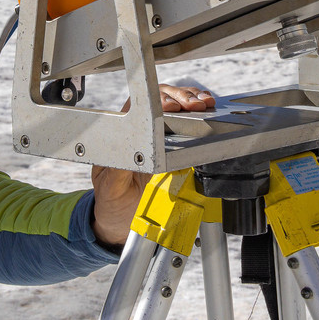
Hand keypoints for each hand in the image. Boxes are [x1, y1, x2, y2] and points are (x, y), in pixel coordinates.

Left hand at [90, 85, 215, 246]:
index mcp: (124, 137)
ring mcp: (161, 138)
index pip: (137, 106)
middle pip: (161, 101)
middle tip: (194, 104)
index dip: (154, 100)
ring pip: (177, 107)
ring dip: (192, 100)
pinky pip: (190, 125)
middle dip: (180, 98)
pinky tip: (208, 109)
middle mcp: (142, 133)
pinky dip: (201, 114)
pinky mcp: (177, 149)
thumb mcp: (110, 187)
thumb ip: (116, 170)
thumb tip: (127, 151)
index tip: (170, 106)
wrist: (124, 222)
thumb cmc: (113, 201)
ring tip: (203, 103)